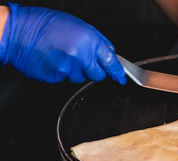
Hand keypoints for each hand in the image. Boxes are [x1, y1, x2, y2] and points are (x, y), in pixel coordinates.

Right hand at [0, 3, 125, 83]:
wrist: (17, 32)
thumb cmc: (45, 24)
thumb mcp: (78, 25)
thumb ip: (97, 41)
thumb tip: (109, 53)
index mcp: (89, 41)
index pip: (111, 62)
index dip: (117, 72)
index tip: (121, 78)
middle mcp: (81, 56)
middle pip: (98, 75)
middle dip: (94, 69)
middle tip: (82, 58)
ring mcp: (68, 69)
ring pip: (81, 77)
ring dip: (77, 70)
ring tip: (63, 55)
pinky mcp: (56, 77)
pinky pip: (66, 79)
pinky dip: (63, 72)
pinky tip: (55, 60)